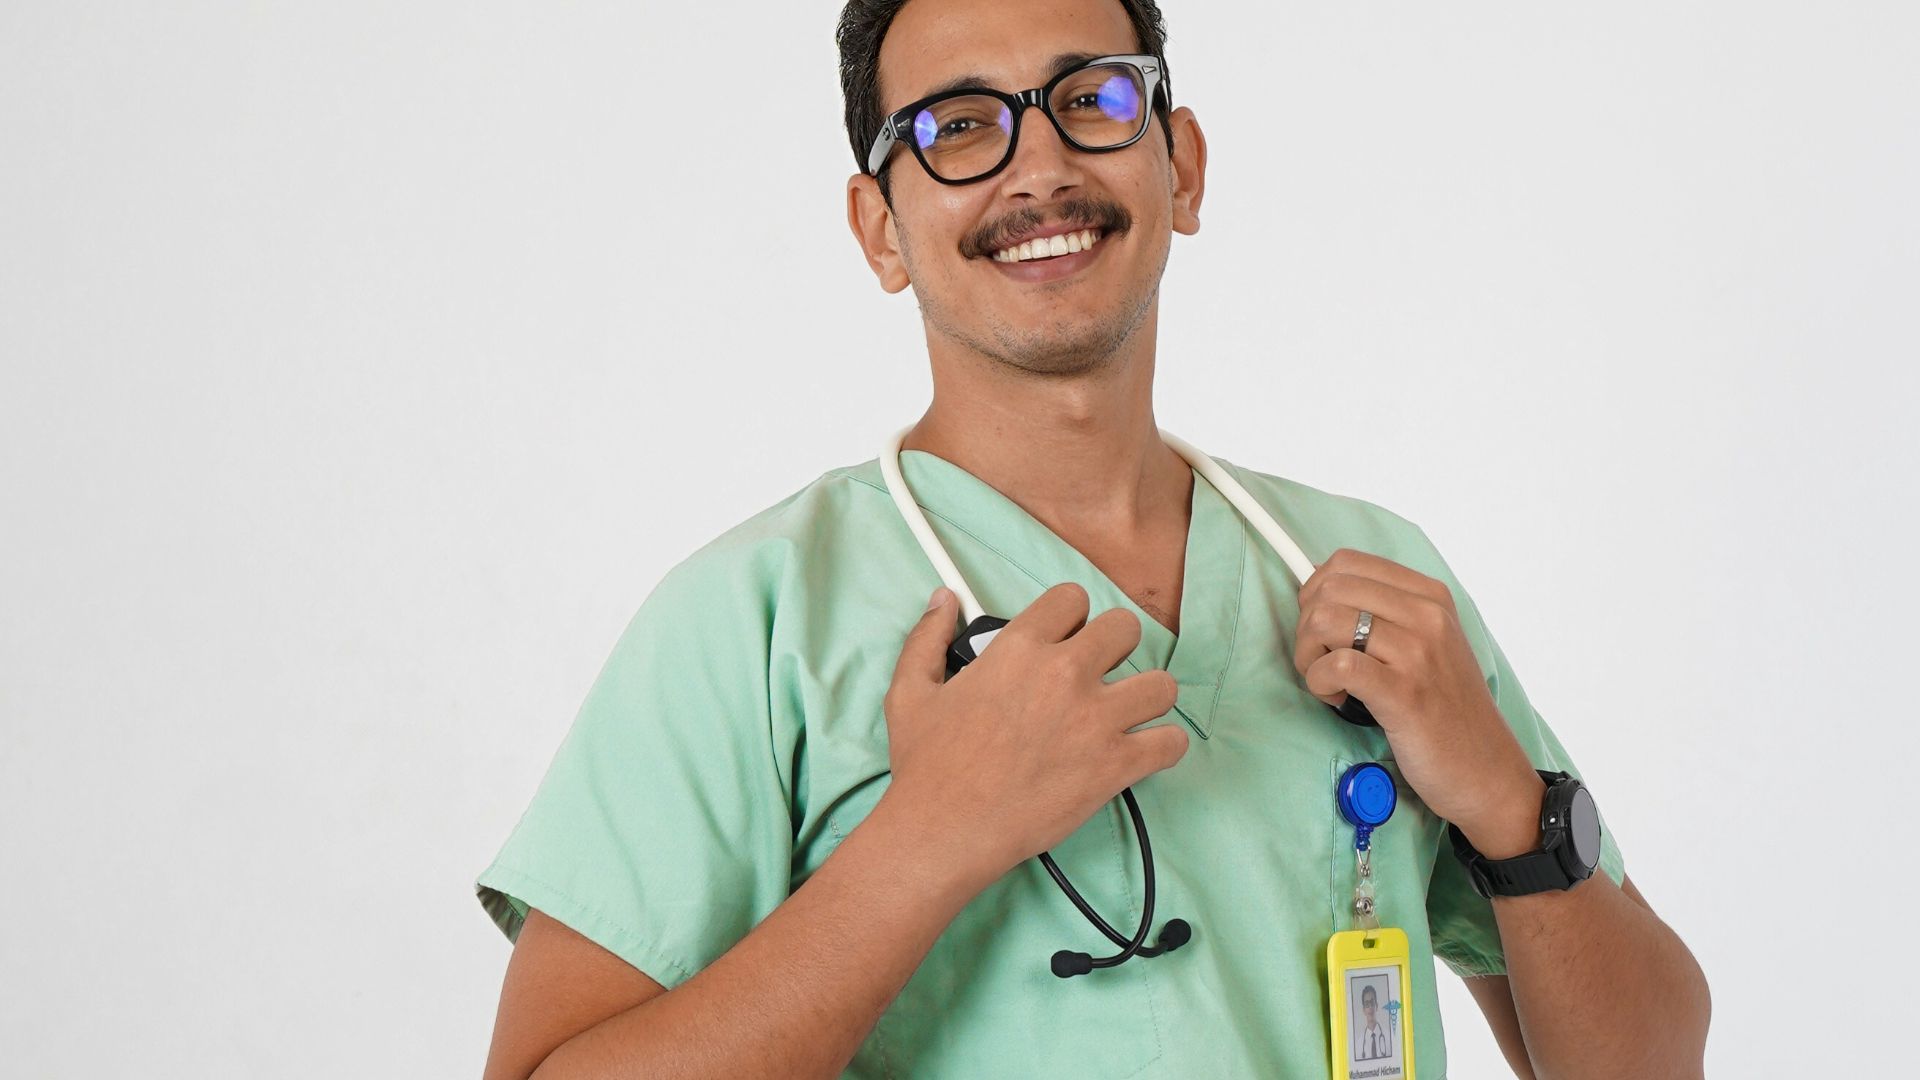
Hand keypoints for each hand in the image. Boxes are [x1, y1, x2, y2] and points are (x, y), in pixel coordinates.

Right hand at [880, 582, 1189, 894]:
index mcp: (1020, 648)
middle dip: (1115, 647)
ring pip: (1161, 684)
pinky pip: (1171, 742)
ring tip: (1127, 713)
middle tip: (1097, 675)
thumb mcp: (910, 691)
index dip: (1070, 617)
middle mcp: (1065, 674)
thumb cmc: (927, 765)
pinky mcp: (1115, 765)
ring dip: (1147, 697)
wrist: (945, 829)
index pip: (1072, 598)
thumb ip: (927, 637)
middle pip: (1126, 628)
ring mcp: (1096, 719)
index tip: (1064, 639)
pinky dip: (1163, 747)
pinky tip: (1141, 752)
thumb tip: (944, 600)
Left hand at [1293, 549, 1543, 855]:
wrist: (1486, 770)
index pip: (1346, 562)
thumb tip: (1320, 591)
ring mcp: (1418, 653)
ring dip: (1308, 656)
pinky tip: (1335, 698)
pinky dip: (1319, 681)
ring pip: (1324, 621)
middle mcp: (1427, 616)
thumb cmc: (1446, 710)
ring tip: (1329, 683)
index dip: (1315, 592)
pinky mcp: (1404, 693)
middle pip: (1328, 589)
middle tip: (1321, 660)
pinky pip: (1337, 664)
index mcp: (1430, 596)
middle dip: (1306, 626)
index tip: (1321, 627)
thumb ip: (1386, 614)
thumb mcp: (1428, 645)